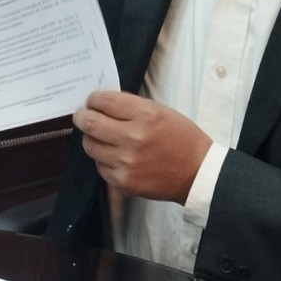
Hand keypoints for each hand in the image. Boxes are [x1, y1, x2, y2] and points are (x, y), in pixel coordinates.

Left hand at [73, 91, 212, 203]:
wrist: (197, 173)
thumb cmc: (182, 139)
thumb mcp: (161, 112)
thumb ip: (132, 108)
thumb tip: (103, 105)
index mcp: (146, 115)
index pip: (105, 101)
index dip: (94, 99)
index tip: (92, 101)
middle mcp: (133, 138)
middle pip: (90, 123)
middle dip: (82, 116)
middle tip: (82, 115)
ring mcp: (126, 162)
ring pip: (90, 146)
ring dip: (91, 138)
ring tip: (98, 136)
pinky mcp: (123, 182)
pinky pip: (100, 166)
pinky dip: (102, 159)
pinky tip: (113, 155)